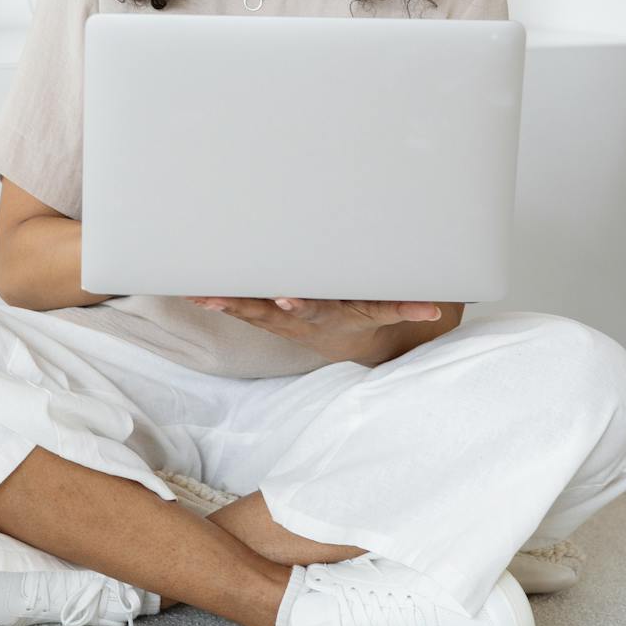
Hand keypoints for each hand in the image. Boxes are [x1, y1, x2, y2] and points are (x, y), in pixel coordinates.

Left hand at [184, 296, 444, 365]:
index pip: (311, 310)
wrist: (348, 339)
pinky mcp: (265, 312)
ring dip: (220, 302)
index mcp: (325, 315)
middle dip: (241, 305)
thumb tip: (434, 307)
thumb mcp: (387, 311)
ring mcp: (278, 318)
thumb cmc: (365, 314)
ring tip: (195, 293)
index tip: (285, 299)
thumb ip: (407, 306)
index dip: (298, 306)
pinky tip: (191, 286)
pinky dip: (217, 297)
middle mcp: (296, 318)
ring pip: (246, 310)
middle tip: (217, 298)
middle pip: (265, 312)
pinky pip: (238, 305)